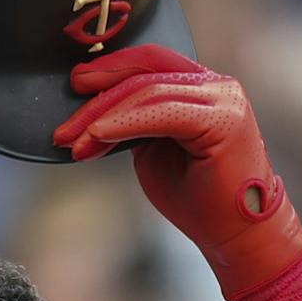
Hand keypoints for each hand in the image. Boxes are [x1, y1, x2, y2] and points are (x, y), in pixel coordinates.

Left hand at [53, 45, 301, 300]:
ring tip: (73, 143)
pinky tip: (97, 136)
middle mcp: (217, 85)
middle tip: (63, 127)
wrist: (238, 237)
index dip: (109, 71)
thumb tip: (96, 113)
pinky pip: (161, 112)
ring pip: (149, 92)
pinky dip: (123, 123)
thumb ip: (136, 125)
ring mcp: (223, 99)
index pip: (150, 64)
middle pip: (145, 73)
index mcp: (203, 87)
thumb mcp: (156, 152)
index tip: (74, 88)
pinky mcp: (223, 119)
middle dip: (97, 96)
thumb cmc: (201, 202)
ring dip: (102, 118)